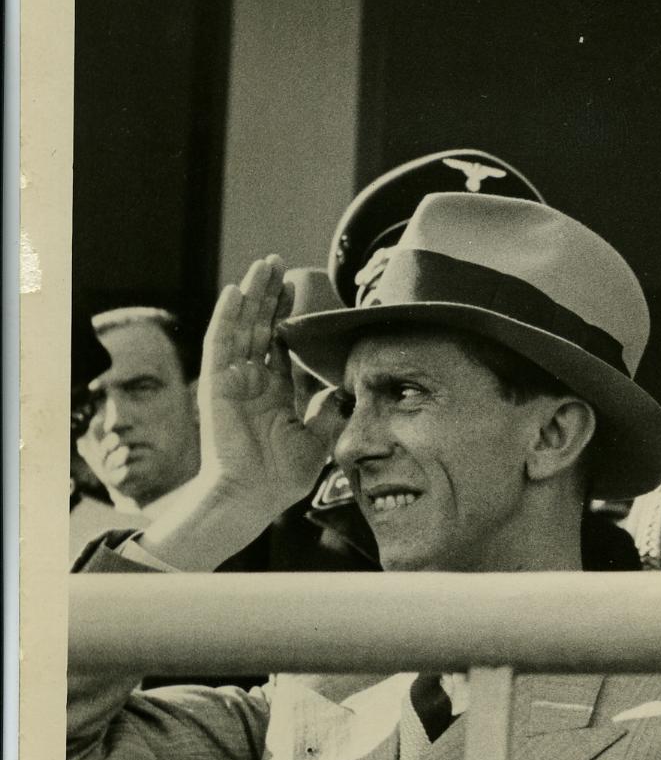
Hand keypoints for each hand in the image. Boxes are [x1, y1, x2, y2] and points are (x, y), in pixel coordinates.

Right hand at [139, 259, 333, 568]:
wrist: (253, 495)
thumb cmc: (281, 475)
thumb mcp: (317, 439)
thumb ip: (328, 411)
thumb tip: (345, 389)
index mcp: (272, 391)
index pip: (278, 343)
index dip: (285, 315)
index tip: (296, 288)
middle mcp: (250, 380)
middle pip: (259, 326)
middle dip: (269, 295)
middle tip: (280, 264)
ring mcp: (231, 379)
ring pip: (241, 326)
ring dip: (251, 295)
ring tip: (264, 265)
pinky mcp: (216, 383)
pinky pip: (220, 343)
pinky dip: (226, 317)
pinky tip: (236, 291)